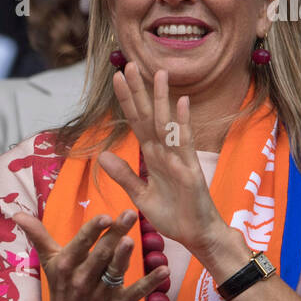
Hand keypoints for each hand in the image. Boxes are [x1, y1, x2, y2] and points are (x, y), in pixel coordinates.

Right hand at [12, 208, 168, 300]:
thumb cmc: (60, 288)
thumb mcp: (48, 261)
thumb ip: (37, 234)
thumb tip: (15, 213)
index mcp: (66, 265)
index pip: (81, 244)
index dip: (93, 230)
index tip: (104, 217)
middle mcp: (82, 280)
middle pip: (101, 254)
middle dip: (115, 234)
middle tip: (130, 214)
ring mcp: (101, 294)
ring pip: (115, 272)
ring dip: (125, 257)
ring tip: (133, 241)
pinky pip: (136, 293)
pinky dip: (151, 282)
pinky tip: (164, 270)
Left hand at [98, 63, 232, 262]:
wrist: (197, 236)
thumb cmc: (174, 215)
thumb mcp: (141, 196)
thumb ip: (125, 175)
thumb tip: (103, 155)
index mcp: (153, 156)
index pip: (137, 123)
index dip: (127, 101)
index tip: (116, 78)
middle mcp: (166, 152)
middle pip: (149, 116)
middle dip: (140, 91)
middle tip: (130, 64)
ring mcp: (180, 159)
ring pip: (167, 124)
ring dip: (162, 98)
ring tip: (157, 73)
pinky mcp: (191, 171)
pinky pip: (185, 144)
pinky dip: (183, 123)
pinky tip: (182, 102)